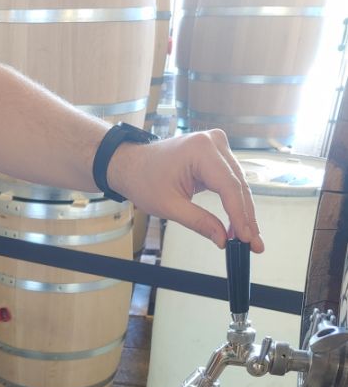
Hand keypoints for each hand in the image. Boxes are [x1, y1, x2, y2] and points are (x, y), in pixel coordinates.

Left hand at [109, 129, 264, 252]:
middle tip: (255, 244)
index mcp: (201, 150)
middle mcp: (214, 142)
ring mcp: (217, 145)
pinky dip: (234, 202)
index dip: (240, 215)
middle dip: (246, 217)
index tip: (247, 238)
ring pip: (238, 184)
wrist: (132, 165)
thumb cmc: (144, 180)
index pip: (229, 187)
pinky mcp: (216, 154)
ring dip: (244, 212)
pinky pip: (230, 181)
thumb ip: (199, 222)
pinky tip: (240, 223)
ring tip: (250, 238)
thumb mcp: (170, 206)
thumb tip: (222, 239)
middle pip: (238, 186)